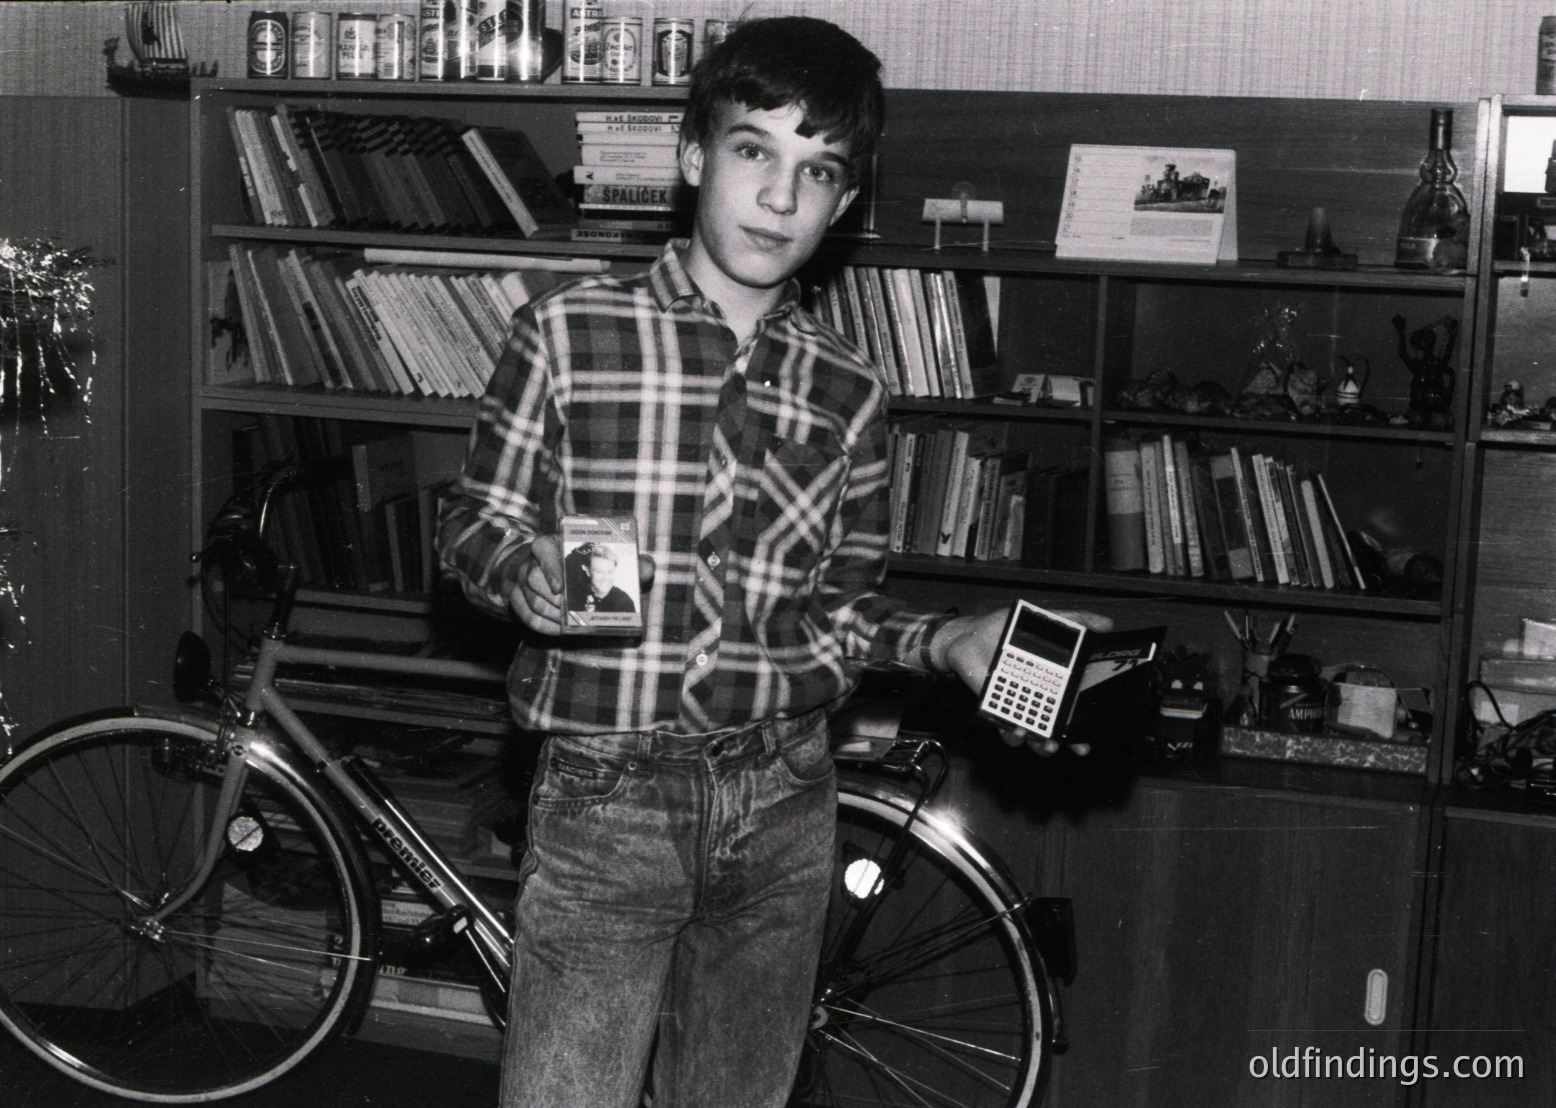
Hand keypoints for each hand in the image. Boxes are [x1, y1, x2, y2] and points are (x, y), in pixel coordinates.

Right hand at [508, 535, 654, 635]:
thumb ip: (627, 560)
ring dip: (551, 616)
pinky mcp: (516, 600)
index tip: (561, 588)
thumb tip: (647, 569)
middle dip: (553, 600)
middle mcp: (530, 560)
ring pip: (530, 600)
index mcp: (550, 544)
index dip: (549, 567)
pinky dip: (545, 627)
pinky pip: (527, 617)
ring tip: (570, 621)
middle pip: (533, 579)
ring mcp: (519, 581)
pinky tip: (561, 631)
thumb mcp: (603, 556)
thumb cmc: (580, 562)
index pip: (542, 548)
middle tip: (572, 610)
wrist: (547, 571)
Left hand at [931, 606, 1113, 756]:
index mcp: (1052, 683)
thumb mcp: (1041, 621)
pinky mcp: (995, 709)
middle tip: (1077, 746)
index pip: (1072, 709)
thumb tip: (1108, 624)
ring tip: (1047, 742)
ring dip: (1041, 745)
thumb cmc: (1003, 631)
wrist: (967, 636)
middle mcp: (1036, 699)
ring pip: (1032, 736)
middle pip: (1056, 730)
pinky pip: (1005, 728)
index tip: (1092, 735)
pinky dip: (1012, 733)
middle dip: (1069, 743)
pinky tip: (1017, 728)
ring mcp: (1016, 706)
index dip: (1083, 726)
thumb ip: (1072, 622)